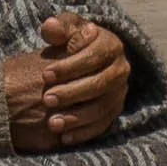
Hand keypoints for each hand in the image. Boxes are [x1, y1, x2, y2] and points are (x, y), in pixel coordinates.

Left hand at [3, 14, 131, 151]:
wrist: (76, 64)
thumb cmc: (68, 43)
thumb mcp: (63, 30)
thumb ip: (56, 27)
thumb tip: (51, 27)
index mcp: (111, 44)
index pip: (93, 56)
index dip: (69, 66)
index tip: (45, 75)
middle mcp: (121, 69)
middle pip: (99, 84)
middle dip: (72, 93)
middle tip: (47, 99)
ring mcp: (120, 93)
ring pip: (101, 107)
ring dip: (76, 117)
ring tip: (52, 123)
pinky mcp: (114, 112)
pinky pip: (102, 125)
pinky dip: (83, 133)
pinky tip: (63, 138)